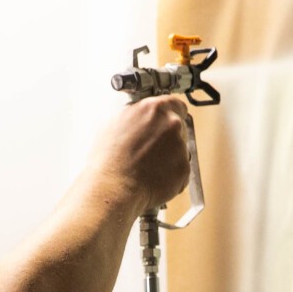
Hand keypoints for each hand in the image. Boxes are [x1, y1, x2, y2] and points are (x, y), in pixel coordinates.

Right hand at [87, 96, 193, 215]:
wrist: (113, 187)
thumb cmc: (107, 159)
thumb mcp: (114, 123)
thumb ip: (135, 115)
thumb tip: (138, 117)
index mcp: (154, 108)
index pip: (175, 104)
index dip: (170, 114)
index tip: (166, 122)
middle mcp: (172, 124)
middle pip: (179, 127)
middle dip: (167, 138)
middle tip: (149, 150)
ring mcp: (181, 147)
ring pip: (180, 150)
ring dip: (168, 157)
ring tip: (146, 167)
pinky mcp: (185, 169)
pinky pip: (180, 171)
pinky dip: (170, 176)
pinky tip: (152, 178)